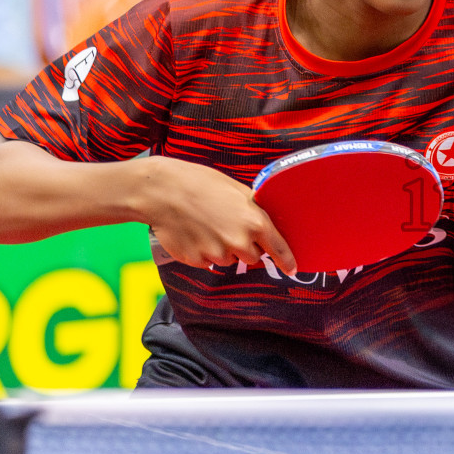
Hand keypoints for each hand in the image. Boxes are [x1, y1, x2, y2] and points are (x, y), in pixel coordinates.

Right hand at [140, 157, 296, 273]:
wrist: (161, 191)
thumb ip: (254, 210)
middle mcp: (239, 242)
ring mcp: (217, 254)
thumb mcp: (236, 190)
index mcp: (255, 222)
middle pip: (253, 257)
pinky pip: (207, 261)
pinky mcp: (198, 261)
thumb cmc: (199, 183)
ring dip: (222, 248)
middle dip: (245, 246)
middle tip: (227, 225)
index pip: (279, 249)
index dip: (286, 261)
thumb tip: (266, 225)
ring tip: (206, 224)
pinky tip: (194, 232)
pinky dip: (203, 251)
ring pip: (229, 260)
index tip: (292, 269)